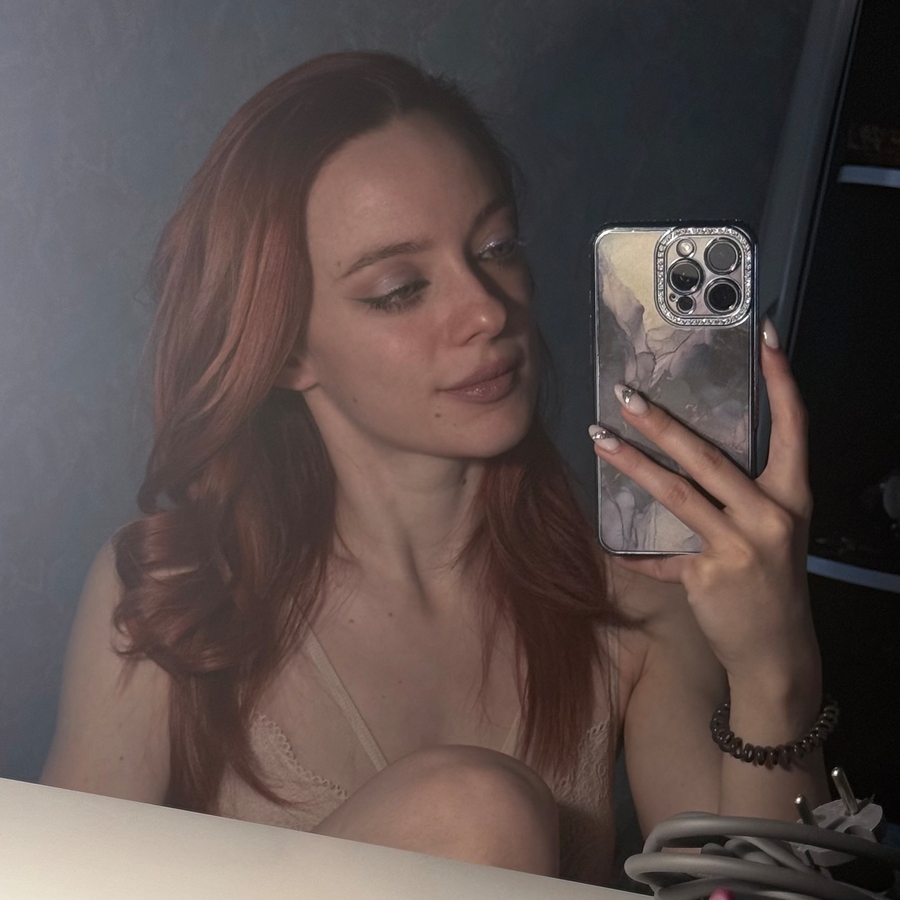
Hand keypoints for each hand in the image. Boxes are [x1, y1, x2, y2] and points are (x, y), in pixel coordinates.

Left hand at [590, 320, 816, 686]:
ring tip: (599, 439)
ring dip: (632, 465)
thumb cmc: (772, 582)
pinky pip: (660, 556)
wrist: (778, 651)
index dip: (781, 381)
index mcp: (791, 496)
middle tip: (626, 395)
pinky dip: (634, 552)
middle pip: (710, 456)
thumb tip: (686, 457)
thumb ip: (738, 496)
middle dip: (663, 422)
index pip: (794, 426)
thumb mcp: (772, 532)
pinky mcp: (709, 576)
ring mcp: (740, 546)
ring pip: (676, 494)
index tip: (764, 337)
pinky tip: (607, 543)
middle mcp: (770, 515)